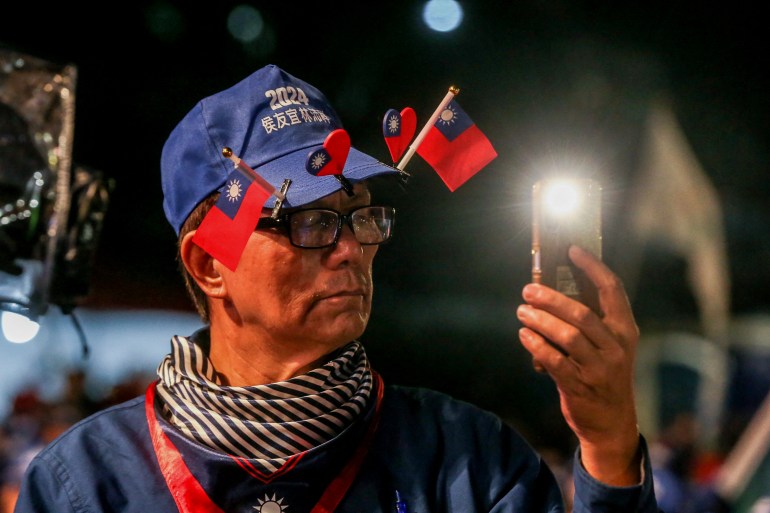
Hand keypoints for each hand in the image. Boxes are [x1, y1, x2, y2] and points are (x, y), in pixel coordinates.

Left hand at [516, 245, 641, 485]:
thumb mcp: (608, 347)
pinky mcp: (580, 386)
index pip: (612, 290)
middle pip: (582, 313)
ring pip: (567, 336)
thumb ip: (590, 322)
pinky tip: (524, 335)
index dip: (592, 267)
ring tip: (522, 311)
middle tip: (528, 289)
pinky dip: (536, 346)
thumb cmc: (604, 375)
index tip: (572, 250)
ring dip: (540, 320)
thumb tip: (554, 290)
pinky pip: (554, 361)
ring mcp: (599, 368)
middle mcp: (616, 347)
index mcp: (625, 331)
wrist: (612, 422)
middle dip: (551, 298)